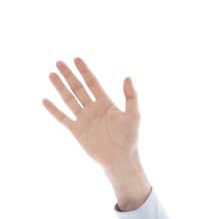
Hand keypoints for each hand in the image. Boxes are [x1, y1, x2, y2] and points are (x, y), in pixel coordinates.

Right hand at [42, 58, 140, 172]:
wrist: (120, 159)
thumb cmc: (130, 138)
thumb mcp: (134, 115)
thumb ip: (131, 96)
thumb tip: (128, 77)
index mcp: (106, 103)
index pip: (92, 83)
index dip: (84, 71)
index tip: (76, 59)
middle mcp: (93, 109)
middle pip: (78, 88)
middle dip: (69, 75)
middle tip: (59, 62)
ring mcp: (84, 119)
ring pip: (69, 99)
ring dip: (60, 87)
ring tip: (51, 75)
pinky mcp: (77, 131)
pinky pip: (63, 118)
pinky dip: (54, 110)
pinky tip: (45, 100)